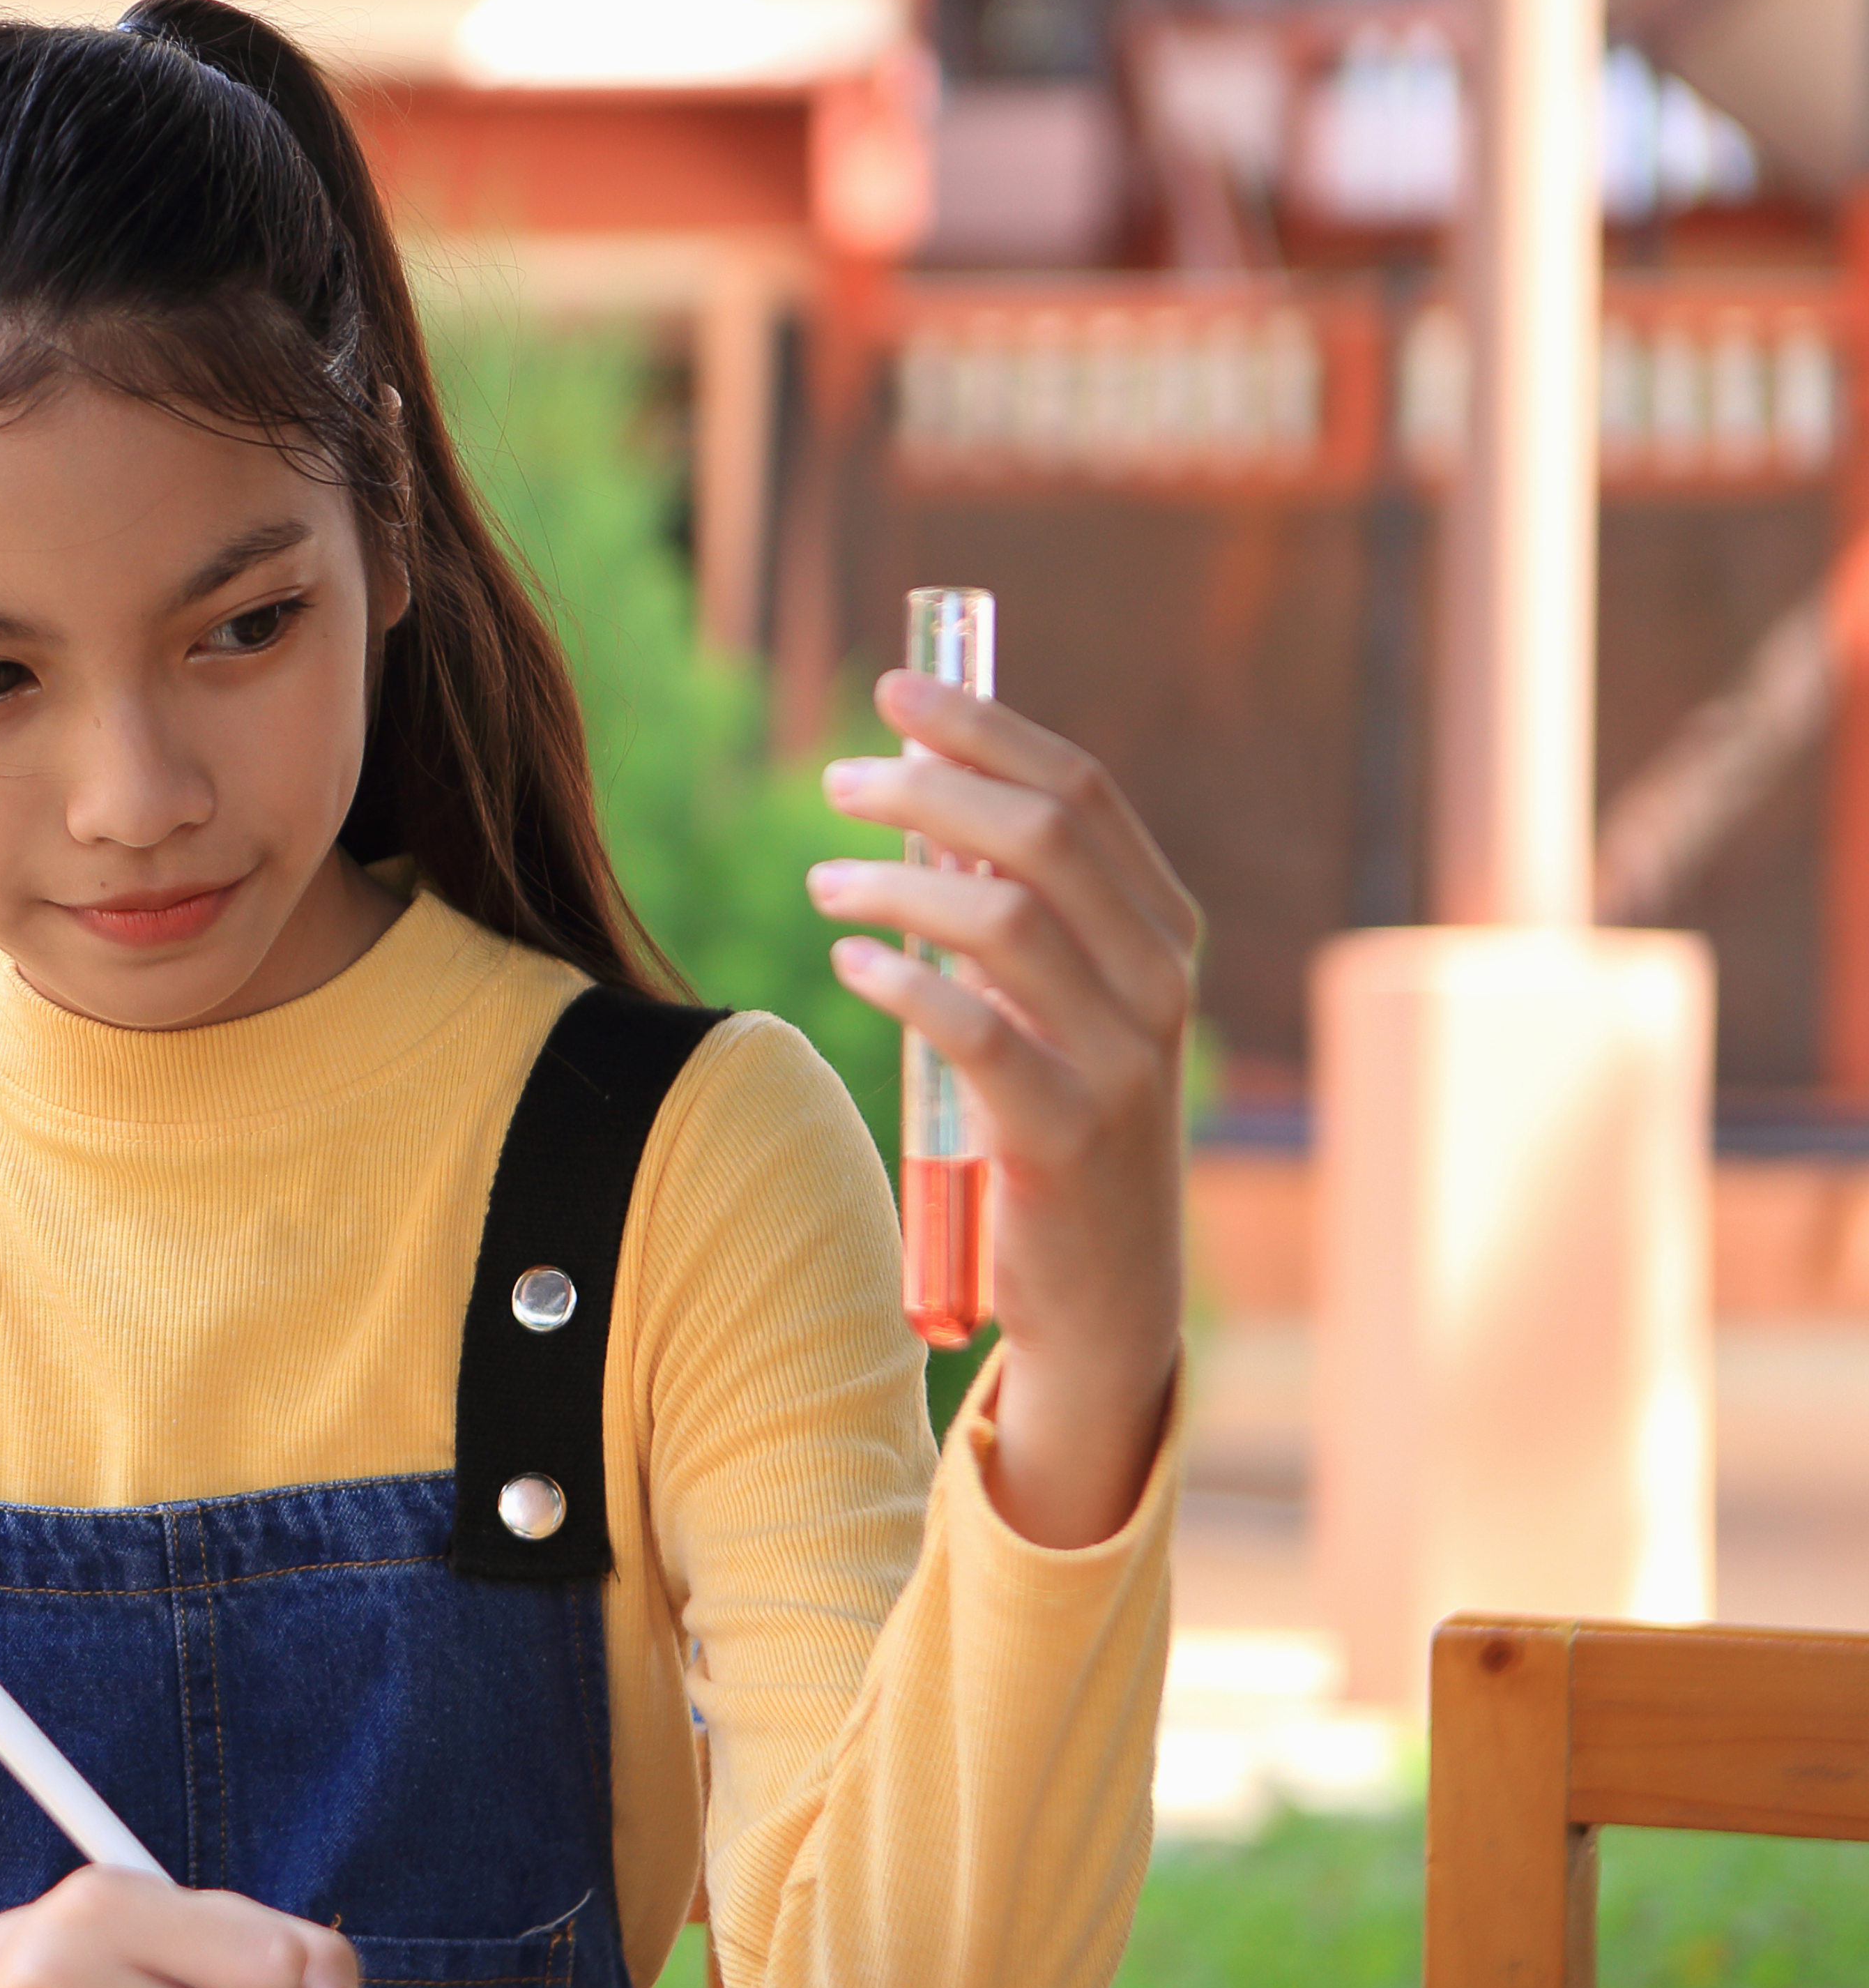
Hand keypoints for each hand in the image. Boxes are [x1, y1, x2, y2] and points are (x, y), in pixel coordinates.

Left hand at [810, 669, 1200, 1549]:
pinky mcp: (1067, 1134)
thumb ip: (1018, 913)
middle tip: (836, 779)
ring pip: (1008, 917)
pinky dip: (904, 982)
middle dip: (931, 783)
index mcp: (1163, 932)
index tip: (894, 690)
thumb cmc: (1054, 1131)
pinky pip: (978, 1029)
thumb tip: (926, 805)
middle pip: (1044, 832)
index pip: (1082, 790)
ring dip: (897, 881)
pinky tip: (848, 964)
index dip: (985, 728)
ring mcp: (1123, 1058)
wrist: (1101, 1298)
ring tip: (824, 883)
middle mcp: (1160, 981)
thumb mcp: (1056, 1007)